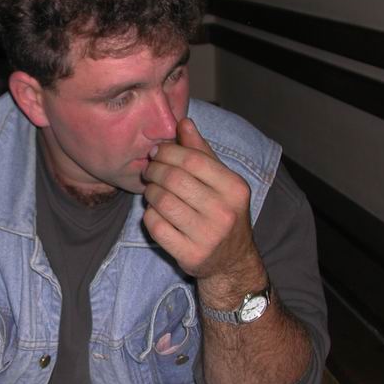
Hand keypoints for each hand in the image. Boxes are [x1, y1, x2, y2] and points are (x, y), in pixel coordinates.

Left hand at [142, 118, 263, 304]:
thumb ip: (202, 152)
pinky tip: (155, 212)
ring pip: (162, 202)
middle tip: (149, 170)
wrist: (231, 260)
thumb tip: (184, 122)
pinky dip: (149, 215)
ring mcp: (208, 236)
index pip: (193, 160)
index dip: (169, 152)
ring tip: (152, 190)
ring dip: (150, 192)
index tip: (157, 152)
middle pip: (175, 180)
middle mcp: (224, 212)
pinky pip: (156, 226)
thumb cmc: (222, 212)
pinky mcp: (190, 254)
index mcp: (235, 188)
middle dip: (154, 170)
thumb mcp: (221, 181)